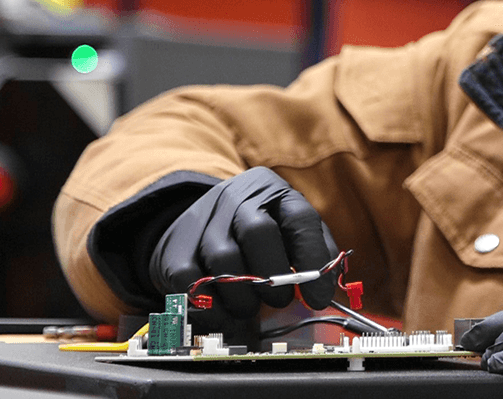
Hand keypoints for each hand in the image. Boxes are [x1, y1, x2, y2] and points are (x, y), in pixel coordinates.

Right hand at [149, 167, 337, 320]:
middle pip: (258, 233)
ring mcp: (202, 220)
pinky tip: (226, 311)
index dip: (313, 259)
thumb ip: (314, 252)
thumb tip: (326, 288)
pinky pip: (194, 283)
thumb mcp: (290, 228)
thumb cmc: (259, 232)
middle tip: (281, 301)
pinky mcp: (175, 249)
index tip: (319, 296)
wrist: (197, 222)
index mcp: (274, 190)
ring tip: (253, 306)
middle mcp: (236, 197)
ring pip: (225, 262)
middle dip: (274, 278)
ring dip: (244, 297)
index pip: (300, 218)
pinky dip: (214, 307)